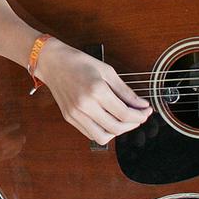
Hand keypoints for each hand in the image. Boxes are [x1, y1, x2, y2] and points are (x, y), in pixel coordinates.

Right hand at [36, 38, 150, 144]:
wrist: (52, 63)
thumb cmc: (78, 62)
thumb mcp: (107, 71)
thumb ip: (125, 91)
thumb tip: (142, 104)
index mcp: (96, 90)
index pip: (125, 114)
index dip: (140, 115)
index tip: (147, 111)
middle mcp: (85, 105)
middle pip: (116, 128)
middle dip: (133, 124)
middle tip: (139, 116)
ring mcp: (76, 114)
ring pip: (103, 136)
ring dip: (118, 132)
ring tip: (124, 120)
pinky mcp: (69, 118)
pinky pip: (90, 133)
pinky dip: (104, 131)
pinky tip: (109, 120)